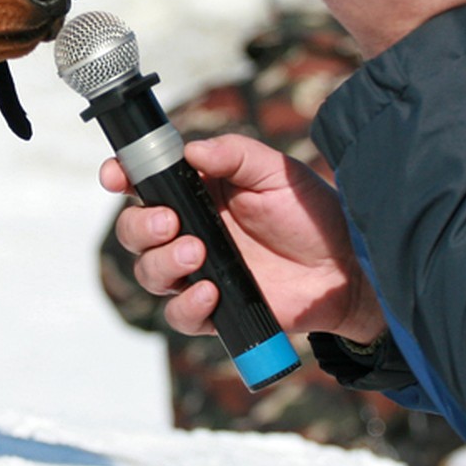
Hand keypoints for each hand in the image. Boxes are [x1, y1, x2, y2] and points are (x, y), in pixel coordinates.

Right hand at [107, 134, 384, 343]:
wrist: (349, 267)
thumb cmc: (310, 212)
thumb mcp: (274, 171)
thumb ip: (232, 154)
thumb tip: (189, 151)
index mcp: (196, 192)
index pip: (143, 182)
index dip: (120, 176)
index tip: (115, 176)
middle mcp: (189, 230)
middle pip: (135, 230)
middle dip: (140, 226)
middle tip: (170, 222)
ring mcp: (199, 272)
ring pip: (149, 272)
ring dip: (161, 262)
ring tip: (196, 254)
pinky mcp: (215, 311)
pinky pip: (179, 315)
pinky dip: (186, 305)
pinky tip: (209, 294)